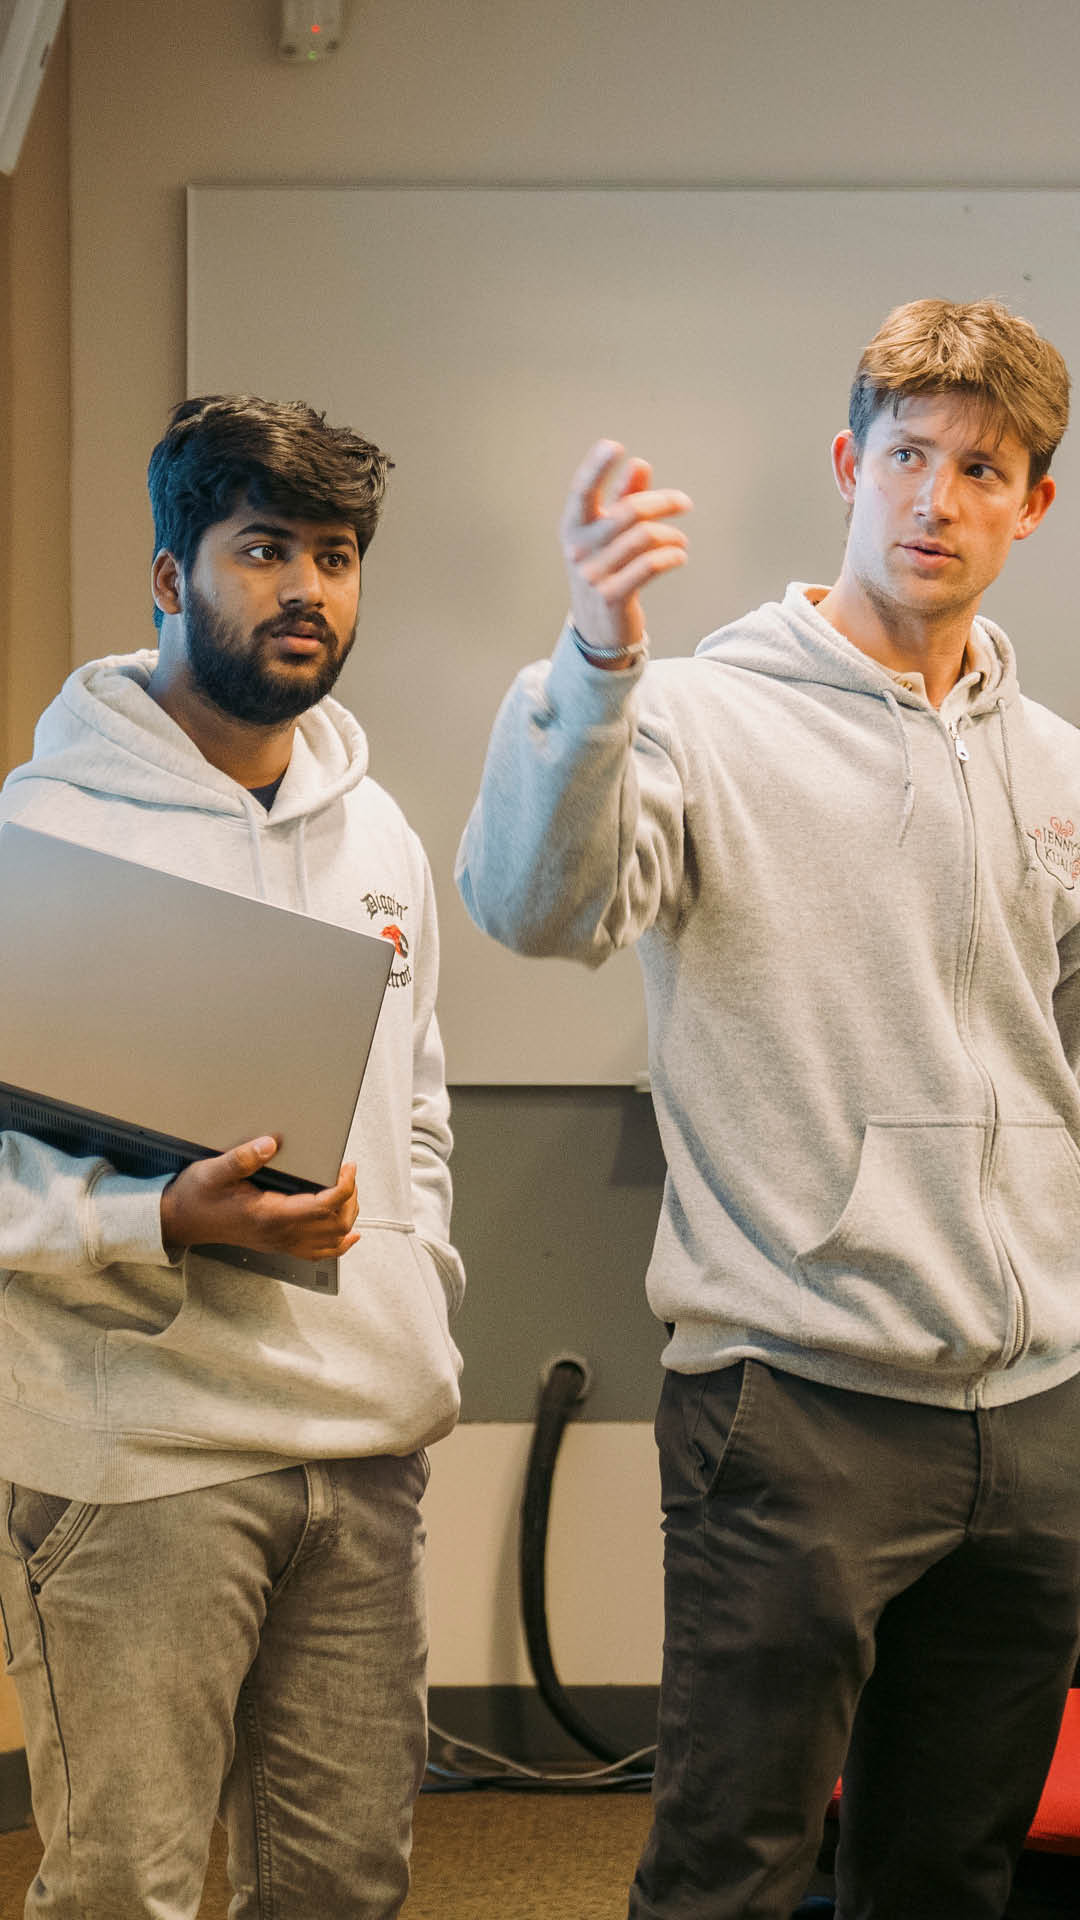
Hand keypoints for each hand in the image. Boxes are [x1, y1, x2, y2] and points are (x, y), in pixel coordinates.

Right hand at [160, 1135, 359, 1262]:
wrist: (180, 1221)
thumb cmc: (196, 1196)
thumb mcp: (213, 1171)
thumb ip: (242, 1158)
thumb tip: (270, 1144)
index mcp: (269, 1215)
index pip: (323, 1207)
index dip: (344, 1187)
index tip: (347, 1167)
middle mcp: (278, 1234)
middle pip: (334, 1226)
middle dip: (350, 1199)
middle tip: (348, 1174)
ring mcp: (279, 1242)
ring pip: (330, 1242)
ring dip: (347, 1218)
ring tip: (349, 1194)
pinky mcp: (276, 1243)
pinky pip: (316, 1253)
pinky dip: (338, 1244)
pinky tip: (347, 1234)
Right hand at [559, 440, 691, 661]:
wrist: (599, 630)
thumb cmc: (606, 571)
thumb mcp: (608, 535)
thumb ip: (623, 499)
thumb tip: (639, 465)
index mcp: (573, 527)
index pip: (582, 491)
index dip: (595, 467)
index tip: (615, 447)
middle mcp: (578, 549)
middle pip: (628, 512)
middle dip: (662, 502)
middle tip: (684, 502)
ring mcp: (593, 573)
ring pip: (644, 538)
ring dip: (671, 535)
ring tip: (680, 541)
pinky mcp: (612, 595)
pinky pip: (650, 565)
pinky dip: (671, 556)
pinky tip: (679, 556)